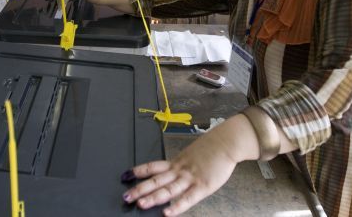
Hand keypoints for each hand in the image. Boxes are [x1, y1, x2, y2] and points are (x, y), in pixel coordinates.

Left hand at [122, 126, 238, 215]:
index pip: (153, 166)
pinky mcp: (203, 187)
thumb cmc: (211, 148)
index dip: (139, 171)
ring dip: (153, 197)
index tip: (125, 176)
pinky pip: (187, 199)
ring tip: (141, 204)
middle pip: (156, 180)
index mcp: (177, 162)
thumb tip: (172, 171)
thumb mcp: (191, 154)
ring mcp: (190, 178)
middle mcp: (180, 170)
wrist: (226, 142)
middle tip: (126, 196)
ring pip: (168, 190)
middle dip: (140, 189)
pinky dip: (176, 206)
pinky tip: (167, 213)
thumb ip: (182, 165)